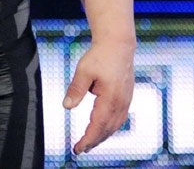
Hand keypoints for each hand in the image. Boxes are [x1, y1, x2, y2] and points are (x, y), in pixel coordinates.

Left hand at [63, 39, 134, 154]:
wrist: (118, 45)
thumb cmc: (100, 56)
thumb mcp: (83, 70)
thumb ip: (76, 89)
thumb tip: (67, 106)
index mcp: (110, 98)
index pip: (98, 126)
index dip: (88, 140)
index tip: (77, 149)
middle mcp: (121, 103)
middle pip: (107, 130)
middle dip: (94, 141)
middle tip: (80, 149)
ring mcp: (126, 101)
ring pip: (114, 126)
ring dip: (102, 136)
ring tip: (89, 142)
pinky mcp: (126, 98)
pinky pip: (119, 119)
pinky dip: (109, 128)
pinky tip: (103, 129)